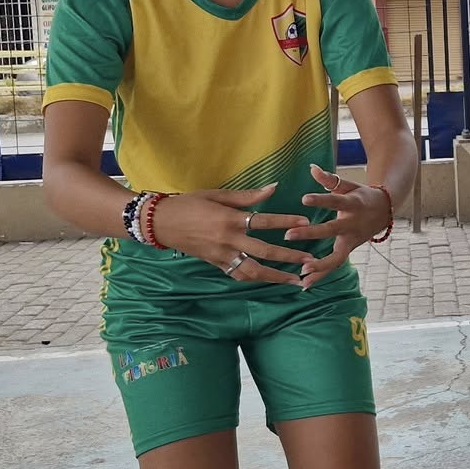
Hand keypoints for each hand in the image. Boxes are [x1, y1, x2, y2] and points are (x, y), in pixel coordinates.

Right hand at [150, 184, 308, 285]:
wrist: (159, 223)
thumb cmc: (188, 203)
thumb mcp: (216, 194)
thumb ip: (247, 196)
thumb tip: (274, 187)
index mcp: (229, 219)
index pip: (263, 221)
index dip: (286, 221)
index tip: (306, 222)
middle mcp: (227, 240)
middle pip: (264, 252)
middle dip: (289, 257)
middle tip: (310, 260)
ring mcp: (221, 255)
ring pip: (253, 271)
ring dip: (276, 277)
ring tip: (296, 280)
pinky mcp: (215, 264)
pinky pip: (238, 275)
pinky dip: (256, 278)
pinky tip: (270, 280)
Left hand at [283, 165, 390, 287]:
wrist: (386, 210)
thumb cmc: (361, 195)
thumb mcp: (348, 185)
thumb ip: (329, 179)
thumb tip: (311, 168)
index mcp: (352, 204)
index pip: (335, 201)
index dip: (321, 200)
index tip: (304, 199)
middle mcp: (352, 224)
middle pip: (331, 230)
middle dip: (311, 233)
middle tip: (288, 235)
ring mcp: (352, 240)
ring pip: (337, 256)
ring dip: (320, 266)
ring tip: (301, 272)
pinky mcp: (350, 250)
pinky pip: (335, 265)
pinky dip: (321, 275)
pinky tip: (304, 285)